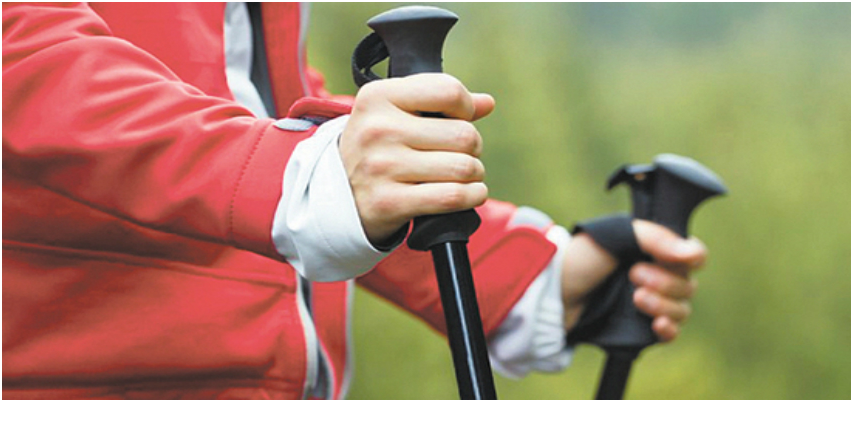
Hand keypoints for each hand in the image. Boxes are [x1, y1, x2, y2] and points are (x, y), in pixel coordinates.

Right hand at [340, 73, 494, 244]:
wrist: (339, 194)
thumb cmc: (377, 147)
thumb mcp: (395, 113)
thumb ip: (439, 102)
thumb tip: (486, 103)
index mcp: (377, 97)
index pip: (448, 91)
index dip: (465, 108)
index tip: (458, 120)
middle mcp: (377, 129)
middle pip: (464, 134)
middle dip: (473, 147)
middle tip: (460, 154)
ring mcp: (381, 167)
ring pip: (463, 167)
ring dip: (474, 174)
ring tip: (462, 174)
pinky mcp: (389, 202)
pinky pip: (453, 197)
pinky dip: (472, 196)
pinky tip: (469, 193)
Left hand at [561, 220, 706, 341]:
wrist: (552, 293)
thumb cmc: (580, 259)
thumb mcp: (615, 235)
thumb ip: (654, 238)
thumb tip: (693, 253)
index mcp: (654, 248)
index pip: (693, 254)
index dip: (690, 259)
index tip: (675, 259)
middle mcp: (657, 274)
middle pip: (688, 284)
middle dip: (665, 282)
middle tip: (633, 276)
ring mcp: (650, 301)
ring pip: (682, 309)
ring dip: (664, 305)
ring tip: (635, 299)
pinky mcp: (640, 327)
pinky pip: (671, 333)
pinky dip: (669, 330)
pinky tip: (657, 325)